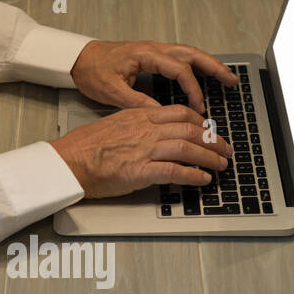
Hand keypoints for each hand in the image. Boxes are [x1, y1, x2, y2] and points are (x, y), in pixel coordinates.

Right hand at [51, 104, 231, 198]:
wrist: (68, 161)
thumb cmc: (85, 148)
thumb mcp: (115, 125)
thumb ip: (137, 126)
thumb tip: (155, 135)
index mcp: (139, 116)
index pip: (179, 113)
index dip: (200, 122)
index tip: (210, 130)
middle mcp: (145, 130)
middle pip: (190, 130)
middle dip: (213, 141)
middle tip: (225, 149)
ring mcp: (144, 150)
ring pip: (187, 148)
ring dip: (209, 158)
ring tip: (220, 166)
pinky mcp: (139, 171)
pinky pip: (174, 171)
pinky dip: (193, 175)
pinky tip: (203, 180)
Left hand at [69, 39, 238, 113]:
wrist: (78, 58)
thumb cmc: (92, 70)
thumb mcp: (112, 90)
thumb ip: (137, 102)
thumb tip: (161, 114)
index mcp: (146, 55)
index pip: (179, 69)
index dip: (192, 89)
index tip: (199, 107)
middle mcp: (154, 49)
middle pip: (192, 54)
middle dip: (214, 67)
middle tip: (231, 80)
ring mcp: (154, 51)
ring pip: (189, 54)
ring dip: (208, 65)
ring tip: (225, 77)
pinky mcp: (152, 57)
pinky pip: (180, 58)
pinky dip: (195, 66)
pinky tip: (203, 76)